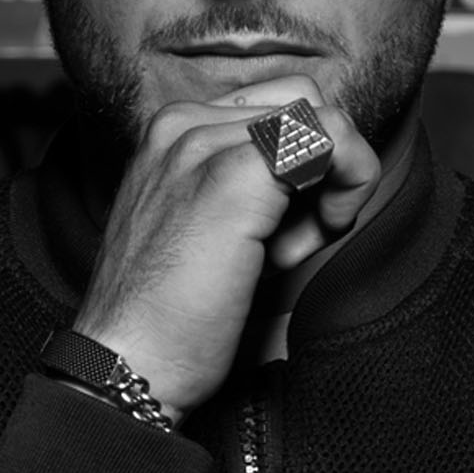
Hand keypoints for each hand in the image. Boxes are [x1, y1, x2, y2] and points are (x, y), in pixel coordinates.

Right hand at [70, 75, 381, 420]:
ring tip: (290, 248)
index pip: (277, 107)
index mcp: (172, 131)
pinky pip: (332, 141)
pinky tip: (310, 241)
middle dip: (324, 170)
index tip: (284, 231)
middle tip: (297, 238)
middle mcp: (181, 124)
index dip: (302, 165)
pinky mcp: (234, 176)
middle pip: (306, 106)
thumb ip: (254, 187)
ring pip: (324, 120)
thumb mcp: (208, 229)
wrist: (125, 366)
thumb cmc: (167, 316)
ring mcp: (204, 144)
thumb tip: (324, 168)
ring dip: (334, 185)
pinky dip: (348, 186)